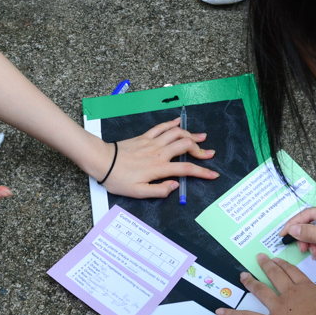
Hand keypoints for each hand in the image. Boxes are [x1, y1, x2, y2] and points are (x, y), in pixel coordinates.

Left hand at [98, 118, 218, 198]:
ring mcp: (152, 142)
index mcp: (159, 168)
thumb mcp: (138, 192)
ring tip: (201, 137)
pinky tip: (179, 122)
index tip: (213, 174)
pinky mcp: (145, 137)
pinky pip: (161, 127)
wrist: (102, 161)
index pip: (187, 170)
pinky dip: (172, 123)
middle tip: (209, 154)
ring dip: (190, 134)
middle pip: (186, 146)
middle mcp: (159, 152)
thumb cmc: (118, 179)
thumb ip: (159, 190)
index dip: (203, 172)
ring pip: (176, 133)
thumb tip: (175, 186)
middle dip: (200, 150)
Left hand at [216, 254, 315, 314]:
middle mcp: (291, 294)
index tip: (277, 260)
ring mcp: (279, 307)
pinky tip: (221, 311)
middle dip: (266, 265)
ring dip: (250, 282)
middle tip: (259, 258)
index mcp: (308, 289)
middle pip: (276, 275)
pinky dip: (233, 314)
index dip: (283, 265)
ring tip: (243, 275)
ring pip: (261, 290)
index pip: (293, 272)